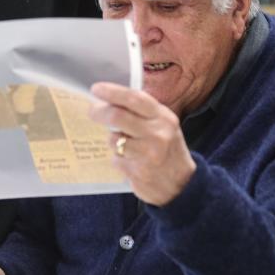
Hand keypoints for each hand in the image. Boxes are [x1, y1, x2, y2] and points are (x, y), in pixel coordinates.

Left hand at [89, 81, 195, 206]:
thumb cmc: (168, 149)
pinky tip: (130, 162)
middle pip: (117, 117)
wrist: (182, 184)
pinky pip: (116, 159)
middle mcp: (158, 134)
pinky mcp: (138, 172)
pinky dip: (118, 158)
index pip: (134, 98)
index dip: (112, 92)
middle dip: (99, 112)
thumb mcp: (163, 125)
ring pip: (113, 139)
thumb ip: (142, 112)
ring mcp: (148, 154)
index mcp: (163, 117)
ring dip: (112, 140)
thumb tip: (110, 99)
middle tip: (92, 112)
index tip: (96, 89)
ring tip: (123, 144)